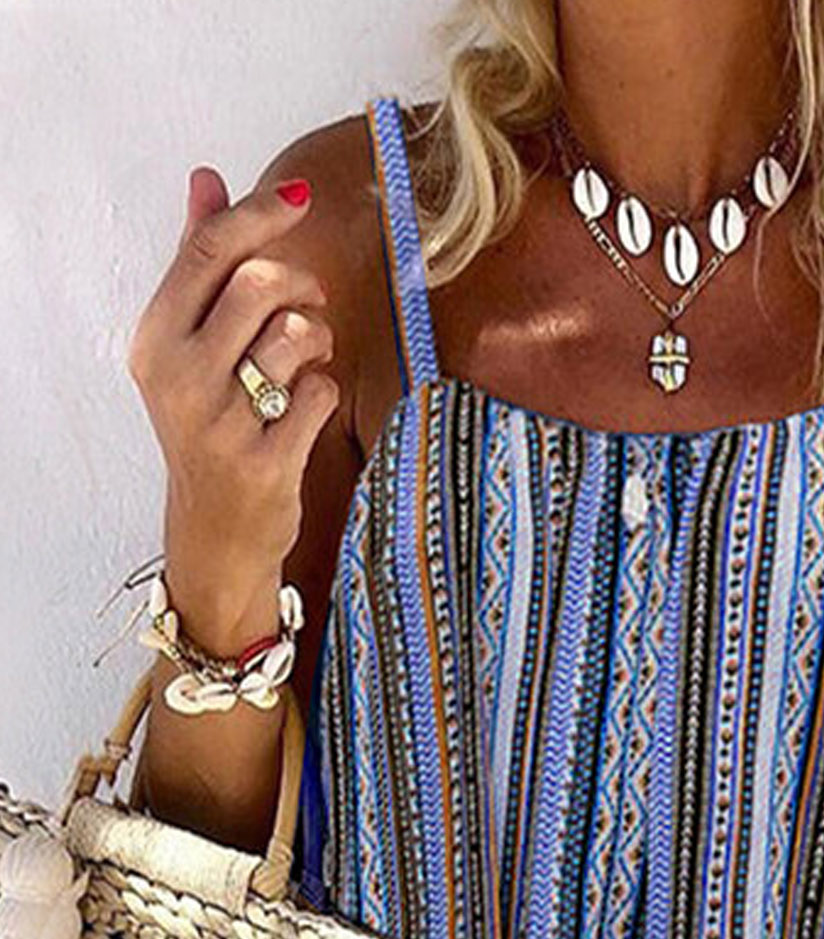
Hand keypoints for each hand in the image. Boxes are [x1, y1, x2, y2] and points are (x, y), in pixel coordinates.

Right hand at [125, 164, 339, 648]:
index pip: (208, 253)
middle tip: (308, 305)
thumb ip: (198, 262)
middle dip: (300, 286)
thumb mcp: (187, 344)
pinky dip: (322, 393)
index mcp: (155, 340)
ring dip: (317, 338)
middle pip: (260, 285)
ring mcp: (221, 424)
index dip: (259, 215)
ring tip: (307, 358)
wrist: (216, 530)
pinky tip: (304, 410)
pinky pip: (318, 394)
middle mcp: (179, 379)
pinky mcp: (264, 462)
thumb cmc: (208, 423)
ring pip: (295, 335)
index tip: (298, 195)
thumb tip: (207, 178)